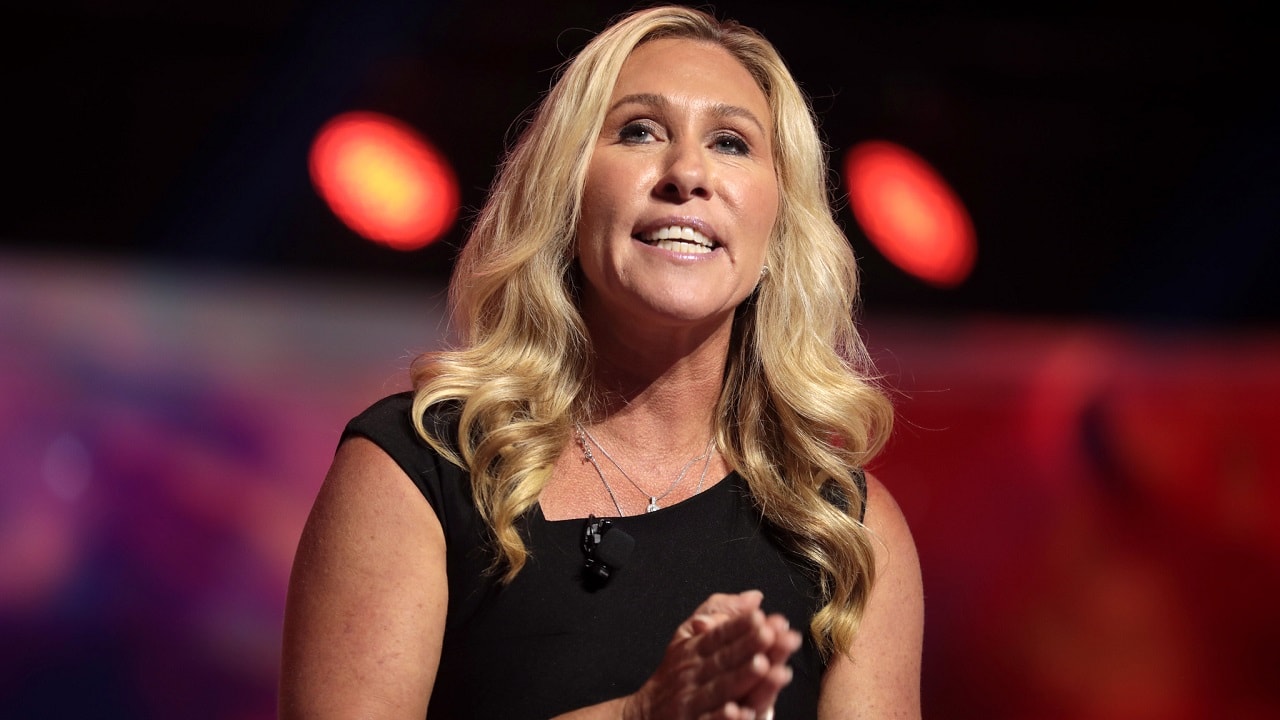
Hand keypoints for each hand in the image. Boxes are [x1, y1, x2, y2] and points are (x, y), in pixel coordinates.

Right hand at [622, 591, 801, 719]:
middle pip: (723, 658)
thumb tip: (754, 597)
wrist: (645, 715)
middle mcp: (693, 672)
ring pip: (720, 688)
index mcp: (694, 648)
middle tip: (769, 635)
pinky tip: (740, 712)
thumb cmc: (674, 673)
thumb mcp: (688, 636)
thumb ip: (720, 612)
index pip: (719, 634)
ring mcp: (692, 700)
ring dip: (741, 677)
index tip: (760, 616)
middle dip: (747, 646)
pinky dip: (723, 718)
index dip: (740, 625)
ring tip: (762, 666)